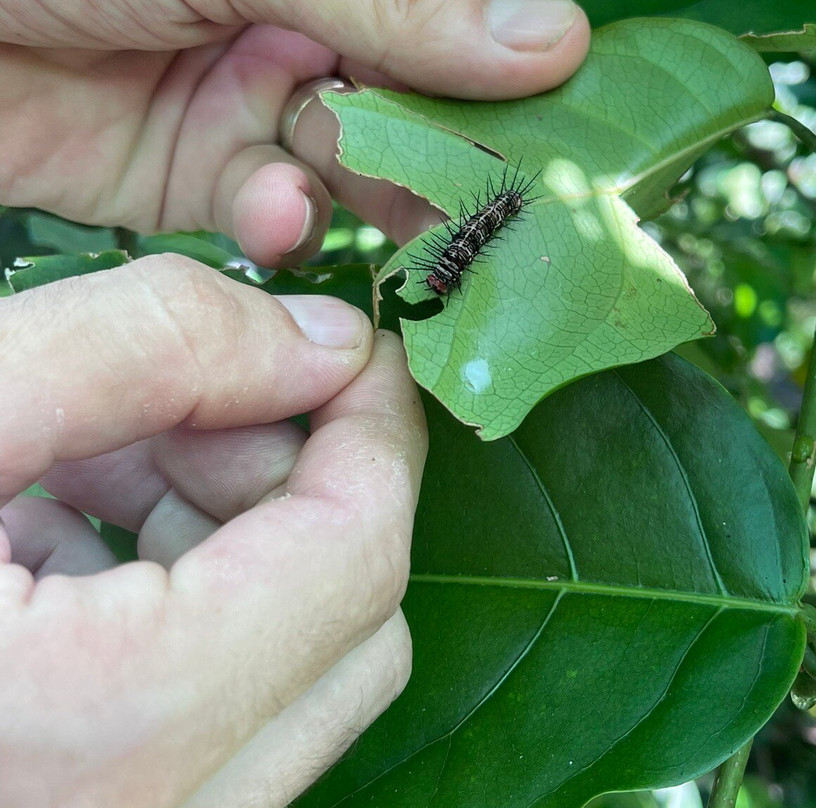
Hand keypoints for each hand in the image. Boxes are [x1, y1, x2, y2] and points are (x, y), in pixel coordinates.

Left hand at [0, 0, 589, 265]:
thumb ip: (399, 9)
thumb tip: (556, 37)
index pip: (449, 23)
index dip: (503, 77)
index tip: (553, 139)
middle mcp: (301, 20)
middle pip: (410, 101)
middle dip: (438, 155)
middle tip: (481, 213)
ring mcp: (247, 96)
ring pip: (348, 165)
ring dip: (360, 194)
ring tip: (365, 214)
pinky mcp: (194, 172)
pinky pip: (267, 211)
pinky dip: (278, 223)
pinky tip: (271, 215)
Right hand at [0, 257, 427, 806]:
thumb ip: (135, 351)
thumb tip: (321, 340)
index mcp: (125, 716)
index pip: (363, 550)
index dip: (375, 427)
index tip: (354, 352)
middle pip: (350, 618)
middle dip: (292, 485)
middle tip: (177, 411)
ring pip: (295, 674)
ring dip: (234, 545)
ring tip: (97, 464)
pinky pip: (217, 722)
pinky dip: (184, 614)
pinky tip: (69, 547)